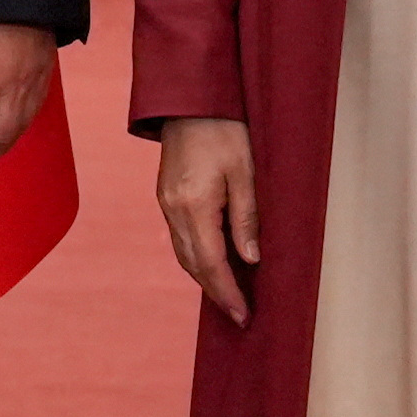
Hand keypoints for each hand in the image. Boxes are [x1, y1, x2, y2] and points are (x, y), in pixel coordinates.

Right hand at [153, 116, 258, 325]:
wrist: (191, 101)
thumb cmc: (224, 129)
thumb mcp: (246, 171)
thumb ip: (246, 218)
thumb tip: (250, 259)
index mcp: (194, 204)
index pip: (210, 262)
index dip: (227, 292)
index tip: (243, 315)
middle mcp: (173, 208)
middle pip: (192, 265)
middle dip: (216, 292)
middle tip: (239, 315)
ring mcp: (166, 203)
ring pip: (183, 254)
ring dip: (205, 278)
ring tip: (229, 296)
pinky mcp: (166, 197)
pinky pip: (180, 238)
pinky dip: (197, 258)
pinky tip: (213, 264)